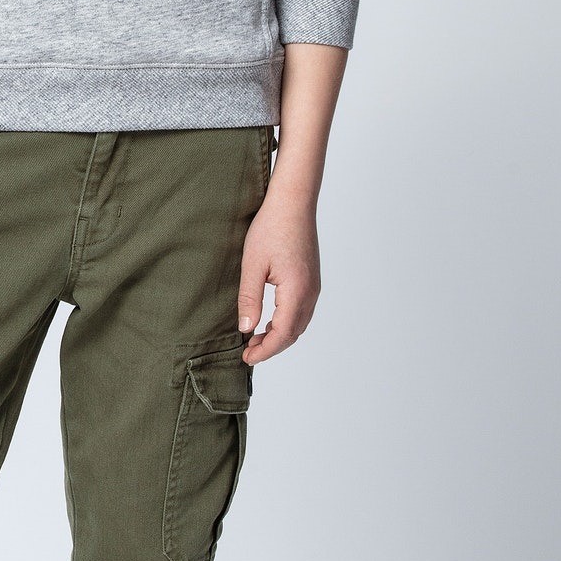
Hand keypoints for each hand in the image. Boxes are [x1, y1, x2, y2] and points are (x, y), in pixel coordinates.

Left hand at [236, 183, 321, 364]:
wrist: (293, 202)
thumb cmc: (271, 227)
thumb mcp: (253, 265)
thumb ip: (249, 299)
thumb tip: (246, 329)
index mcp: (297, 291)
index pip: (282, 334)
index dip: (265, 350)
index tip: (247, 358)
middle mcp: (310, 292)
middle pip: (294, 333)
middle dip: (272, 347)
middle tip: (248, 353)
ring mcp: (314, 286)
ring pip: (299, 323)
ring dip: (280, 335)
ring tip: (256, 340)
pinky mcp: (311, 279)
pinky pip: (302, 310)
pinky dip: (287, 323)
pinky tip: (269, 320)